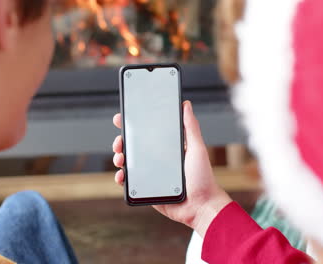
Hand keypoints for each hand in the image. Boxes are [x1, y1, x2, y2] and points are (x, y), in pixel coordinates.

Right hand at [112, 100, 231, 236]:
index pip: (146, 133)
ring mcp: (150, 174)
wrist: (201, 207)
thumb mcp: (197, 149)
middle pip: (132, 147)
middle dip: (121, 142)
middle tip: (119, 142)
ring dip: (119, 158)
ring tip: (120, 159)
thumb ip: (191, 127)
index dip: (132, 126)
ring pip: (127, 163)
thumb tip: (185, 104)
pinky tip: (121, 176)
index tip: (122, 119)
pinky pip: (128, 182)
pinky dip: (121, 178)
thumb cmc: (203, 178)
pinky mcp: (145, 189)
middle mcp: (156, 160)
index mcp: (167, 148)